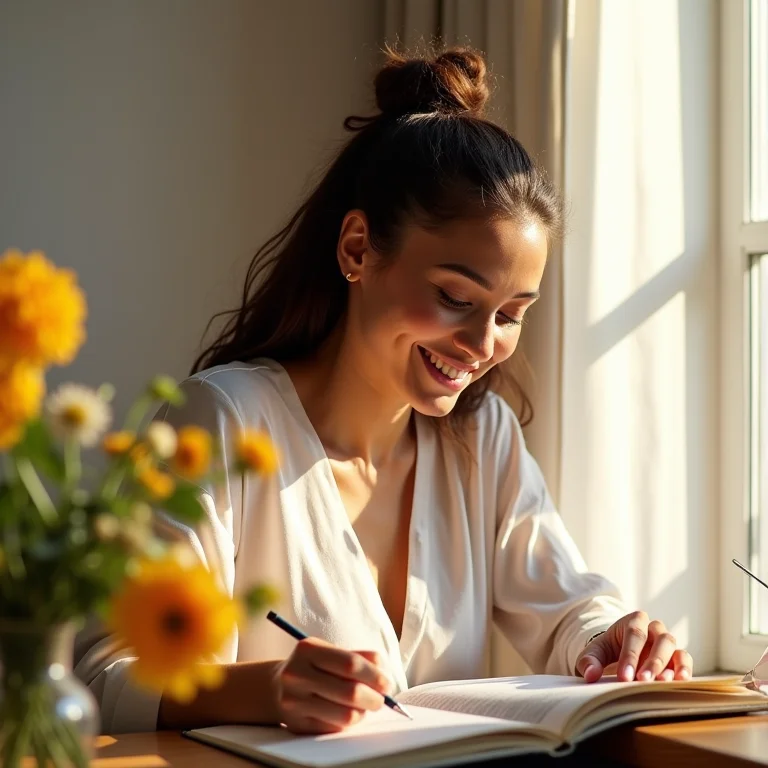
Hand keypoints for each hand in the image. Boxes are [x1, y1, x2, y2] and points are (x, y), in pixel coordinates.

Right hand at [272, 637, 391, 733]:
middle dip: (374, 698)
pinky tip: (346, 713)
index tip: (387, 684)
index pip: (351, 664)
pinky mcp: (296, 724)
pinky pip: (334, 728)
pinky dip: (348, 722)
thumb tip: (383, 673)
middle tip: (381, 699)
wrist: (276, 686)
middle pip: (350, 692)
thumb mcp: (330, 651)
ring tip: (364, 706)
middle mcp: (297, 674)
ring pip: (345, 714)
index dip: (374, 675)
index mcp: (308, 649)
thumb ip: (358, 657)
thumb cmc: (314, 666)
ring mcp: (294, 701)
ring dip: (363, 712)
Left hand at [575, 611, 692, 683]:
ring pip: (672, 646)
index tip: (624, 677)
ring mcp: (666, 641)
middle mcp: (652, 628)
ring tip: (661, 683)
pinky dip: (684, 668)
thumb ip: (589, 661)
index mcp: (633, 620)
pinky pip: (684, 658)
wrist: (619, 656)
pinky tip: (680, 681)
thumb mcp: (595, 653)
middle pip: (658, 638)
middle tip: (642, 680)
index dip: (630, 655)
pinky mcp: (676, 656)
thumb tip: (591, 674)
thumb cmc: (607, 652)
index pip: (634, 633)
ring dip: (667, 665)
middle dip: (651, 661)